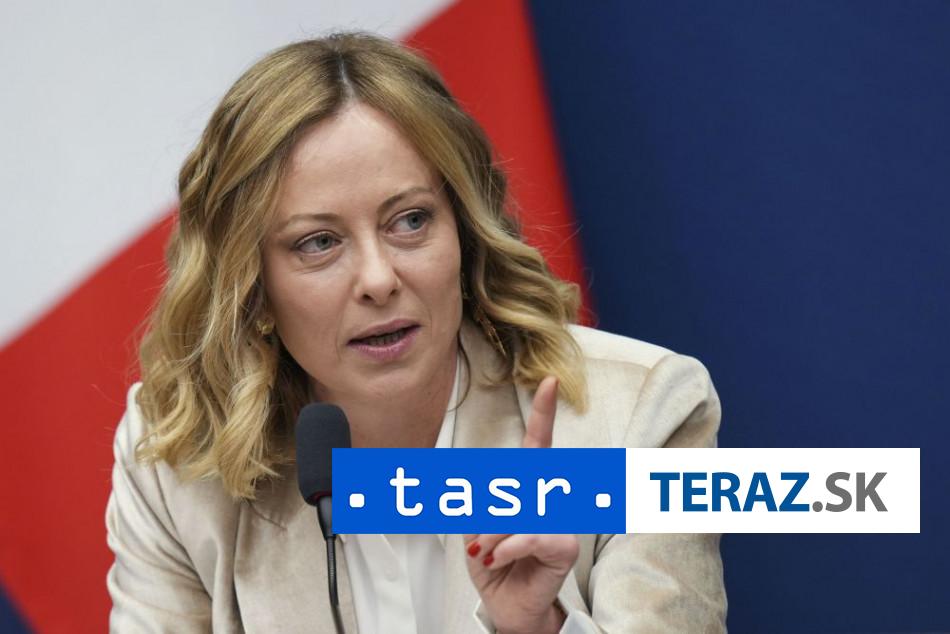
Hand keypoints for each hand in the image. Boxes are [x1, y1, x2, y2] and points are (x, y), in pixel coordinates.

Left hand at [463, 376, 579, 633]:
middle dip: (487, 513)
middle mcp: (550, 498)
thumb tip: (485, 496)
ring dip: (492, 535)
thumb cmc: (493, 564)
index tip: (547, 381)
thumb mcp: (475, 529)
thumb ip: (481, 504)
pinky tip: (497, 559)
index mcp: (529, 488)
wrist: (506, 607)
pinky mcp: (565, 546)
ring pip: (520, 510)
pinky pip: (531, 536)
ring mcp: (561, 520)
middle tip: (476, 543)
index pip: (537, 444)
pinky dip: (507, 548)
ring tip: (484, 555)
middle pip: (516, 482)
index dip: (542, 413)